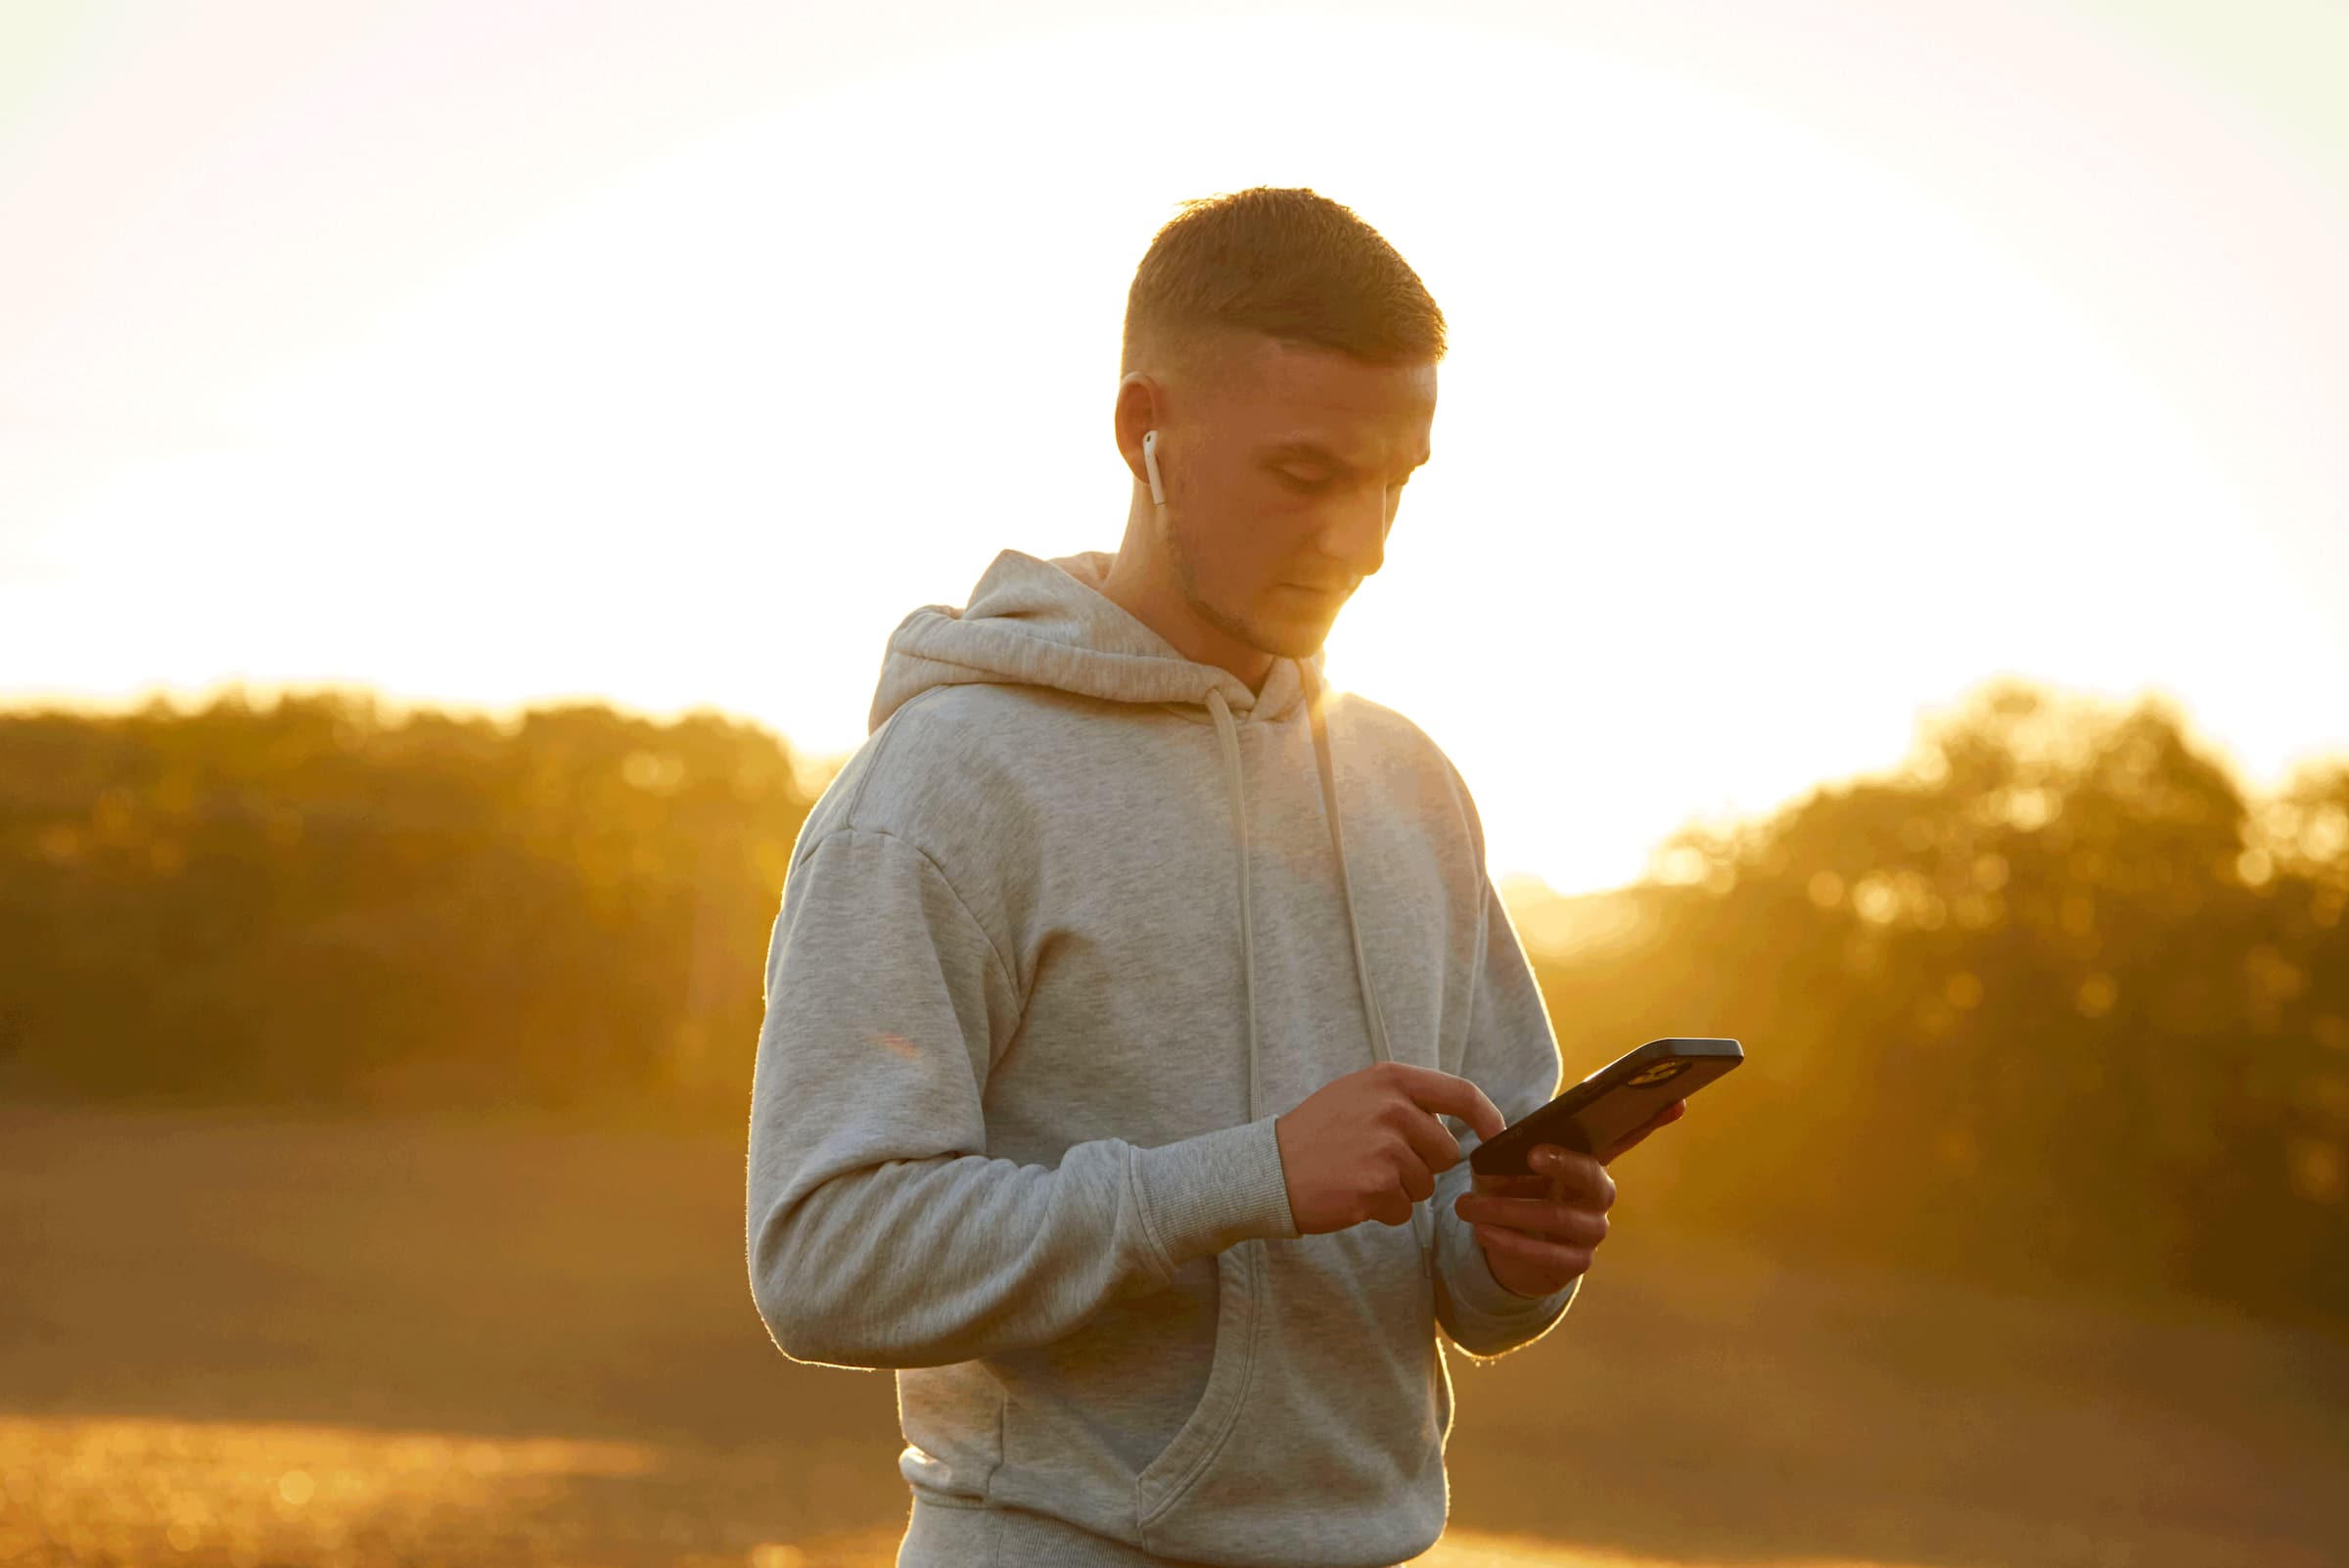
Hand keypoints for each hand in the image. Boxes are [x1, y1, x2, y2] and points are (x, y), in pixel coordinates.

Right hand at [1274, 1062, 1506, 1233]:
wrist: (1267, 1169)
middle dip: (1422, 1166)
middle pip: (1446, 1151)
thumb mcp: (1358, 1095)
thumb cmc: (1316, 1134)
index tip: (1494, 1137)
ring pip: (1425, 1183)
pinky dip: (1383, 1210)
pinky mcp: (1376, 1184)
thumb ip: (1405, 1099)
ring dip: (1400, 1190)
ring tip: (1360, 1176)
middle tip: (1379, 1162)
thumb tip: (1457, 1118)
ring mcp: (1384, 1146)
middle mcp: (1391, 1107)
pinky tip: (1352, 1195)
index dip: (1487, 1118)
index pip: (1462, 1094)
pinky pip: (1403, 1209)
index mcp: (1390, 1079)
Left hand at [1453, 1098, 1687, 1297]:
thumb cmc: (1511, 1191)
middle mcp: (1599, 1193)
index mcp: (1588, 1160)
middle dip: (1564, 1163)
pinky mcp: (1576, 1262)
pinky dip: (1511, 1242)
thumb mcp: (1507, 1166)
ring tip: (1468, 1204)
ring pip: (1559, 1218)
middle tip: (1531, 1152)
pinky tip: (1484, 1233)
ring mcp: (1592, 1230)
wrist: (1503, 1246)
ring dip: (1509, 1210)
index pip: (1627, 1136)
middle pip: (1593, 1177)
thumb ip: (1512, 1150)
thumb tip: (1508, 1142)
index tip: (1675, 1099)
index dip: (1653, 1119)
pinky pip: (1547, 1254)